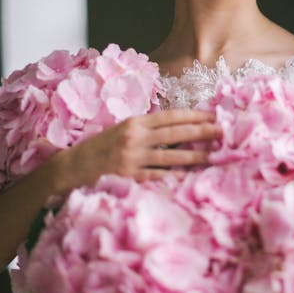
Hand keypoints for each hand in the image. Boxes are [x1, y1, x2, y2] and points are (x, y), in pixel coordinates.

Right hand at [53, 109, 221, 194]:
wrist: (70, 169)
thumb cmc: (98, 150)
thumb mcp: (120, 131)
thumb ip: (144, 130)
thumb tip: (173, 129)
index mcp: (134, 123)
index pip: (170, 116)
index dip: (192, 115)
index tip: (212, 115)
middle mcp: (135, 138)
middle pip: (176, 133)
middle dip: (202, 131)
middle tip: (223, 130)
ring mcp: (133, 158)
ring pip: (172, 155)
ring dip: (196, 155)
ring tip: (215, 155)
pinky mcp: (130, 177)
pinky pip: (159, 176)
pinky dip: (176, 176)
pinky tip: (191, 177)